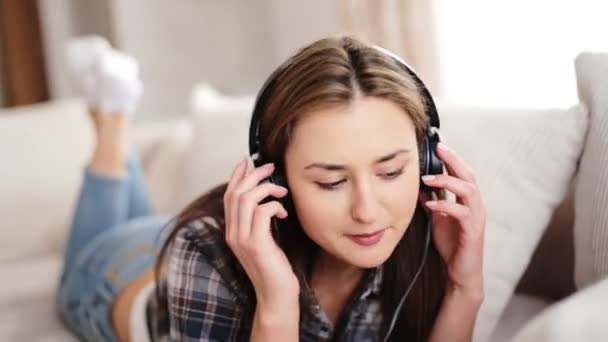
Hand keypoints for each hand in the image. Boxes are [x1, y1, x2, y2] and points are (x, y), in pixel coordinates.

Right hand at [223, 158, 299, 309]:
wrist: (275, 296)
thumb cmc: (274, 268)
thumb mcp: (263, 241)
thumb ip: (258, 222)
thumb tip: (265, 199)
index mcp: (232, 231)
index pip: (229, 196)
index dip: (237, 176)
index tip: (247, 162)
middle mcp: (233, 233)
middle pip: (236, 193)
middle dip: (253, 175)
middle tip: (270, 168)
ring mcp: (242, 239)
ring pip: (246, 198)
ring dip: (266, 188)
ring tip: (281, 191)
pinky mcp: (256, 243)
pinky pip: (262, 211)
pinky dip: (274, 205)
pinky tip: (283, 212)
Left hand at [419, 142, 484, 300]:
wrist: (460, 272)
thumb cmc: (453, 245)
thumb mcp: (438, 219)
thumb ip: (433, 202)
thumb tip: (421, 188)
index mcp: (467, 201)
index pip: (462, 173)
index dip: (451, 158)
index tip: (438, 145)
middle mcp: (475, 205)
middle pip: (469, 175)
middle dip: (454, 160)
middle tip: (439, 148)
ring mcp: (476, 217)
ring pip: (469, 190)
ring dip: (448, 181)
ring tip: (428, 177)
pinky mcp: (472, 231)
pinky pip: (461, 213)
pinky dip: (446, 205)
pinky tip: (432, 203)